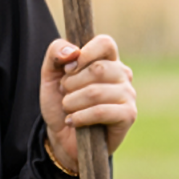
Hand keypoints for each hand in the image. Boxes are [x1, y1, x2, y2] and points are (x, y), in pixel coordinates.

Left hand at [40, 33, 135, 172]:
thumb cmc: (60, 101)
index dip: (84, 53)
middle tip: (65, 93)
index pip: (105, 43)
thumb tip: (72, 50)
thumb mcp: (49, 74)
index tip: (67, 69)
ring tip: (69, 109)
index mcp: (107, 59)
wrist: (62, 135)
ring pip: (95, 92)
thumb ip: (56, 53)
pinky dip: (80, 117)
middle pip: (97, 68)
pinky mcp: (128, 115)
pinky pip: (101, 111)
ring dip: (71, 103)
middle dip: (70, 84)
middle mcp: (122, 74)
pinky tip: (73, 121)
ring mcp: (128, 94)